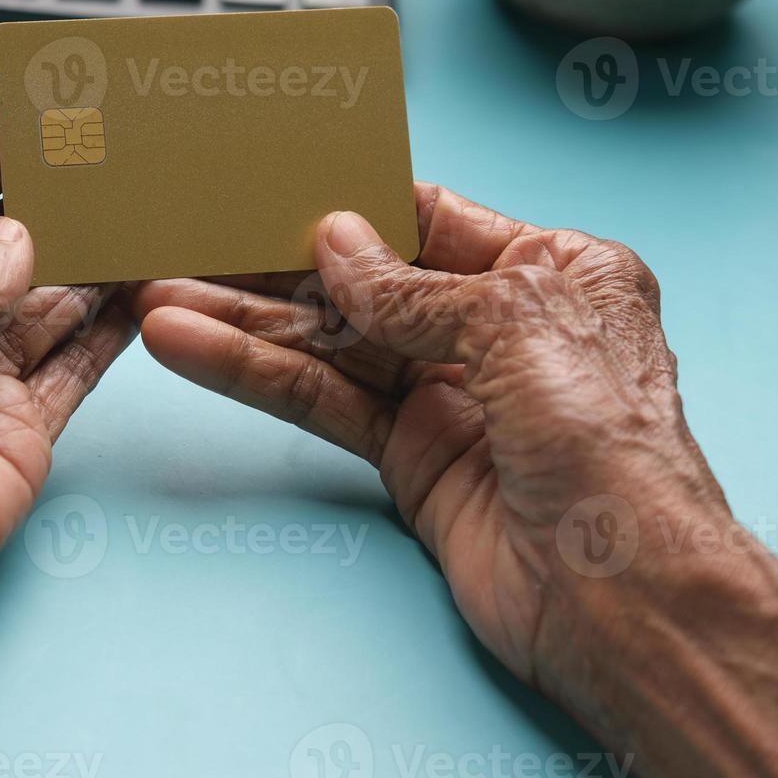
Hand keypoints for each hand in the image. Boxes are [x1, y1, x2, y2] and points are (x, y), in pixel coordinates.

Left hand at [0, 120, 134, 777]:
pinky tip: (145, 290)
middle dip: (53, 205)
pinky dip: (111, 331)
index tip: (42, 118)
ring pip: (47, 304)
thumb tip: (22, 240)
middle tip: (114, 159)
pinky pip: (73, 367)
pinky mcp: (14, 433)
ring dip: (94, 261)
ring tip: (147, 209)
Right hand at [135, 186, 777, 777]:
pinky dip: (255, 376)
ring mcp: (447, 394)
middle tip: (189, 239)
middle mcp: (497, 326)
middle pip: (363, 281)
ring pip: (328, 343)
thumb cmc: (605, 442)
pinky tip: (192, 349)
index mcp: (553, 269)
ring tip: (160, 292)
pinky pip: (321, 401)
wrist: (618, 596)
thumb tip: (334, 241)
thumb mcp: (514, 321)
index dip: (348, 200)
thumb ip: (410, 287)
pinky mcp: (407, 456)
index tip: (270, 181)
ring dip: (244, 321)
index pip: (428, 217)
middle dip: (274, 263)